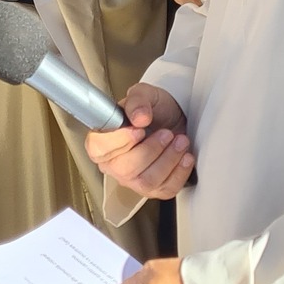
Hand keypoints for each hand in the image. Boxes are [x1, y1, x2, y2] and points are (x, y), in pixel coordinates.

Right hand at [85, 82, 195, 197]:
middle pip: (125, 169)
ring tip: (180, 141)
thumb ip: (138, 100)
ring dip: (168, 160)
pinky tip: (185, 157)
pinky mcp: (153, 188)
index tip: (139, 130)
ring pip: (146, 181)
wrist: (173, 120)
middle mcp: (113, 164)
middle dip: (151, 150)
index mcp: (102, 140)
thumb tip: (139, 117)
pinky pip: (165, 189)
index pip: (98, 149)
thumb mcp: (144, 94)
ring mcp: (132, 179)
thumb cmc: (154, 110)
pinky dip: (179, 173)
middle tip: (166, 134)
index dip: (119, 141)